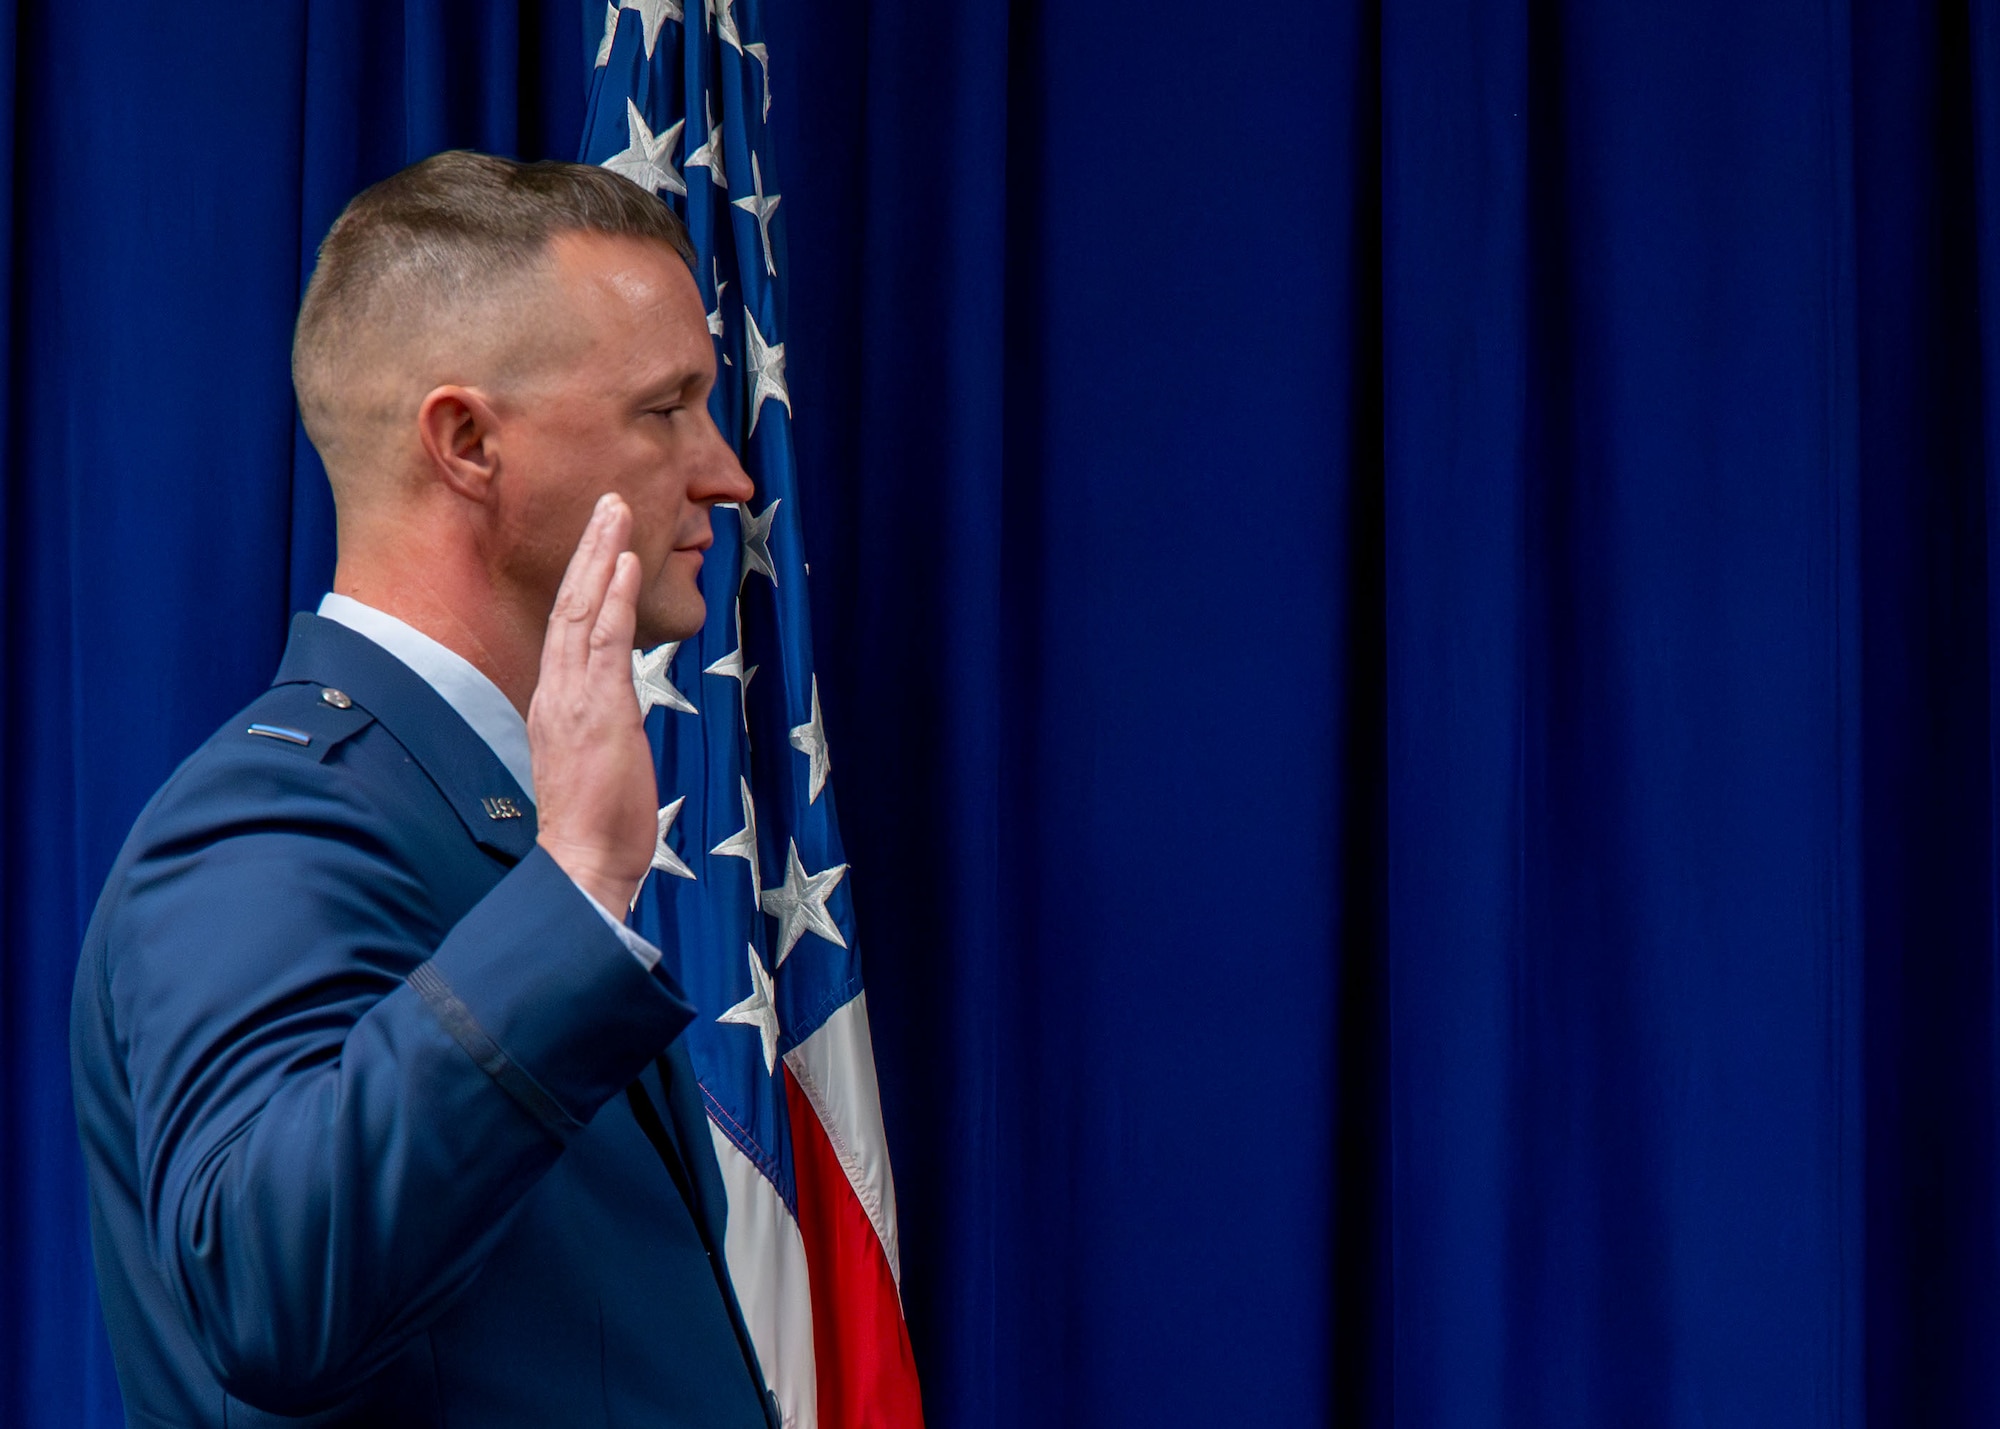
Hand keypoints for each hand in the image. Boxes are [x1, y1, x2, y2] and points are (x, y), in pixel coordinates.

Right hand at [529, 494, 657, 916]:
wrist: (583, 865)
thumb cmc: (595, 826)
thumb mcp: (597, 764)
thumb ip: (603, 729)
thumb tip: (620, 715)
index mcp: (556, 704)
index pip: (568, 629)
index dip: (583, 582)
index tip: (600, 544)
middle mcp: (557, 692)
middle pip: (569, 604)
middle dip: (589, 550)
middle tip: (606, 502)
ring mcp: (573, 697)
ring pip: (582, 608)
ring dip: (601, 555)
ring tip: (615, 510)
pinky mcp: (596, 709)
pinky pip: (604, 639)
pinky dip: (612, 596)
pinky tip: (624, 561)